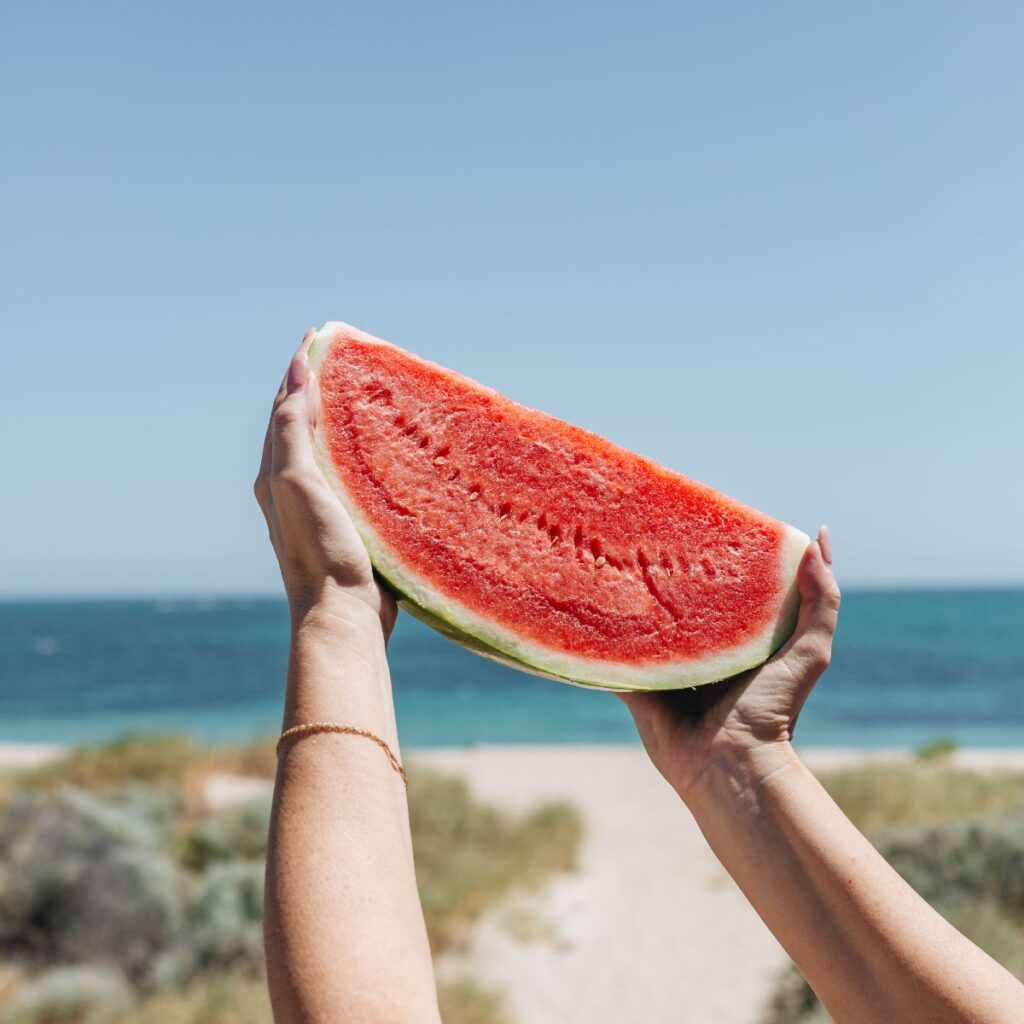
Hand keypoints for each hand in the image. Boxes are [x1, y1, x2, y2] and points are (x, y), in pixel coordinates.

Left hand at [253, 329, 396, 639]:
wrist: (340, 615)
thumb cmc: (320, 550)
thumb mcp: (297, 482)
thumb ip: (292, 431)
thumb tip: (295, 377)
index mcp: (274, 475)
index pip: (282, 408)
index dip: (296, 371)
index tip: (316, 337)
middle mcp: (289, 488)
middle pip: (298, 425)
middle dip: (313, 388)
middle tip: (338, 357)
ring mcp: (316, 508)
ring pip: (322, 448)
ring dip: (334, 417)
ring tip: (358, 393)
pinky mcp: (343, 525)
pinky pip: (346, 473)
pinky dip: (354, 450)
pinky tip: (376, 451)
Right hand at [620, 526, 839, 800]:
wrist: (730, 763)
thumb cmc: (773, 709)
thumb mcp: (809, 650)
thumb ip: (822, 600)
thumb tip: (819, 538)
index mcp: (734, 638)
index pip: (721, 588)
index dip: (715, 558)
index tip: (704, 518)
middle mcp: (697, 649)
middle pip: (676, 603)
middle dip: (663, 573)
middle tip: (647, 530)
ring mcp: (663, 665)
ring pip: (639, 623)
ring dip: (627, 598)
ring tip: (611, 555)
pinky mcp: (634, 681)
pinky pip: (610, 653)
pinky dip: (598, 633)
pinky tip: (585, 598)